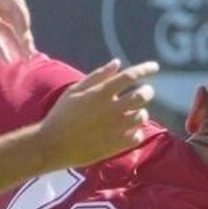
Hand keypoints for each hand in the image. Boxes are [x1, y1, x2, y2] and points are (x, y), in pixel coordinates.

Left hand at [0, 0, 34, 60]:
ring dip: (16, 44)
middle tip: (30, 54)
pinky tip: (8, 60)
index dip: (23, 20)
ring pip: (7, 30)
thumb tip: (1, 35)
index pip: (14, 4)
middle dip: (24, 36)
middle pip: (14, 18)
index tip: (24, 36)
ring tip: (25, 60)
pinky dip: (2, 48)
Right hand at [35, 59, 158, 168]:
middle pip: (142, 96)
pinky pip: (137, 136)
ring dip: (141, 112)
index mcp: (101, 92)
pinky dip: (136, 132)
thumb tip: (117, 63)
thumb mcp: (75, 90)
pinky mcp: (116, 145)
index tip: (155, 67)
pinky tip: (128, 131)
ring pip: (142, 116)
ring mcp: (116, 128)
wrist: (52, 145)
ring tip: (133, 113)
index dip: (145, 69)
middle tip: (144, 92)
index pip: (130, 76)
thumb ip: (97, 76)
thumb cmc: (61, 114)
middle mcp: (112, 109)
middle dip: (147, 92)